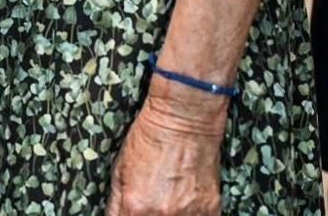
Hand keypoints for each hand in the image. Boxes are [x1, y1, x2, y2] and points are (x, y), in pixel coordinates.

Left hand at [106, 79, 224, 215]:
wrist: (184, 121)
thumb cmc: (150, 138)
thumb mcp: (120, 168)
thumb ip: (116, 202)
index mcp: (136, 206)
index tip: (130, 212)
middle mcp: (162, 215)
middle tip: (150, 203)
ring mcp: (189, 215)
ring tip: (168, 200)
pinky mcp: (211, 211)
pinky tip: (184, 204)